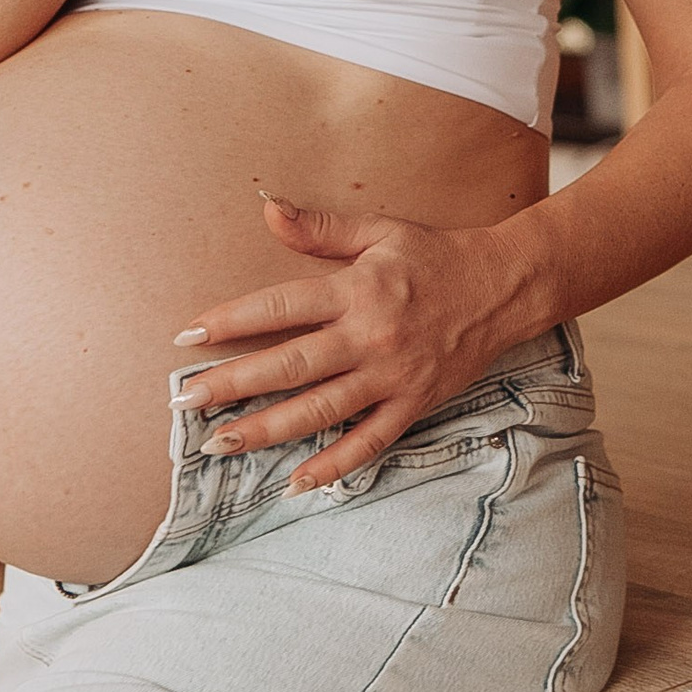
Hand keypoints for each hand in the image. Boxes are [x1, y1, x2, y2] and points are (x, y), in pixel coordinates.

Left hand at [170, 198, 540, 492]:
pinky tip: (295, 482)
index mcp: (358, 290)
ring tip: (219, 443)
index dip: (231, 321)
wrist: (506, 287)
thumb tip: (267, 209)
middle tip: (185, 401)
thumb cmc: (437, 256)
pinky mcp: (414, 404)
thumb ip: (321, 227)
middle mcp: (371, 337)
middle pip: (290, 366)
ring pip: (320, 410)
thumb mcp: (381, 231)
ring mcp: (393, 376)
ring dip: (267, 430)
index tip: (188, 335)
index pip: (280, 307)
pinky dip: (333, 466)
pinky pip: (369, 443)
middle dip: (233, 383)